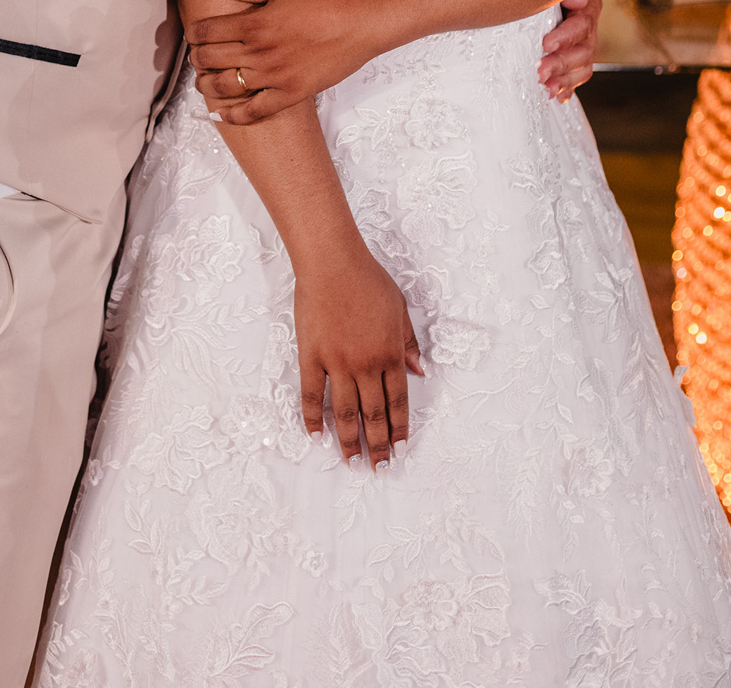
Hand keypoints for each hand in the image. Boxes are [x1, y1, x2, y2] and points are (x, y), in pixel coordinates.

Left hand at [189, 0, 371, 125]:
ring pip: (225, 87)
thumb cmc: (323, 0)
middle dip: (197, 58)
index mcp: (254, 24)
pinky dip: (233, 116)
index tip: (195, 35)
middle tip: (197, 57)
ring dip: (207, 86)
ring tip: (204, 82)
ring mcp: (274, 76)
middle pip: (210, 60)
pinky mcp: (291, 94)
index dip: (194, 34)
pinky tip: (218, 116)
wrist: (359, 22)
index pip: (207, 32)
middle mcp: (259, 52)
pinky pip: (255, 112)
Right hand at [295, 246, 422, 470]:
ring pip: (344, 412)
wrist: (332, 263)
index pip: (398, 401)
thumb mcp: (400, 309)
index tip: (399, 449)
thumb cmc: (367, 280)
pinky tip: (316, 436)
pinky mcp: (311, 356)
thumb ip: (409, 342)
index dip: (399, 429)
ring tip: (352, 462)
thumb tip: (419, 371)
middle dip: (378, 445)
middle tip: (379, 468)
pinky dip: (313, 418)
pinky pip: (311, 394)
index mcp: (391, 353)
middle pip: (373, 413)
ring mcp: (337, 363)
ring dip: (350, 440)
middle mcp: (366, 364)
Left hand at [538, 0, 600, 101]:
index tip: (546, 44)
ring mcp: (583, 43)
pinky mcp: (575, 56)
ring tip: (547, 89)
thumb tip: (578, 0)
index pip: (581, 24)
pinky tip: (558, 96)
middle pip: (583, 50)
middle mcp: (588, 26)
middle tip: (540, 72)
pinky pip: (577, 75)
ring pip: (582, 66)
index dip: (566, 36)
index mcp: (585, 6)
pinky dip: (568, 86)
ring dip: (565, 79)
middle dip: (561, 63)